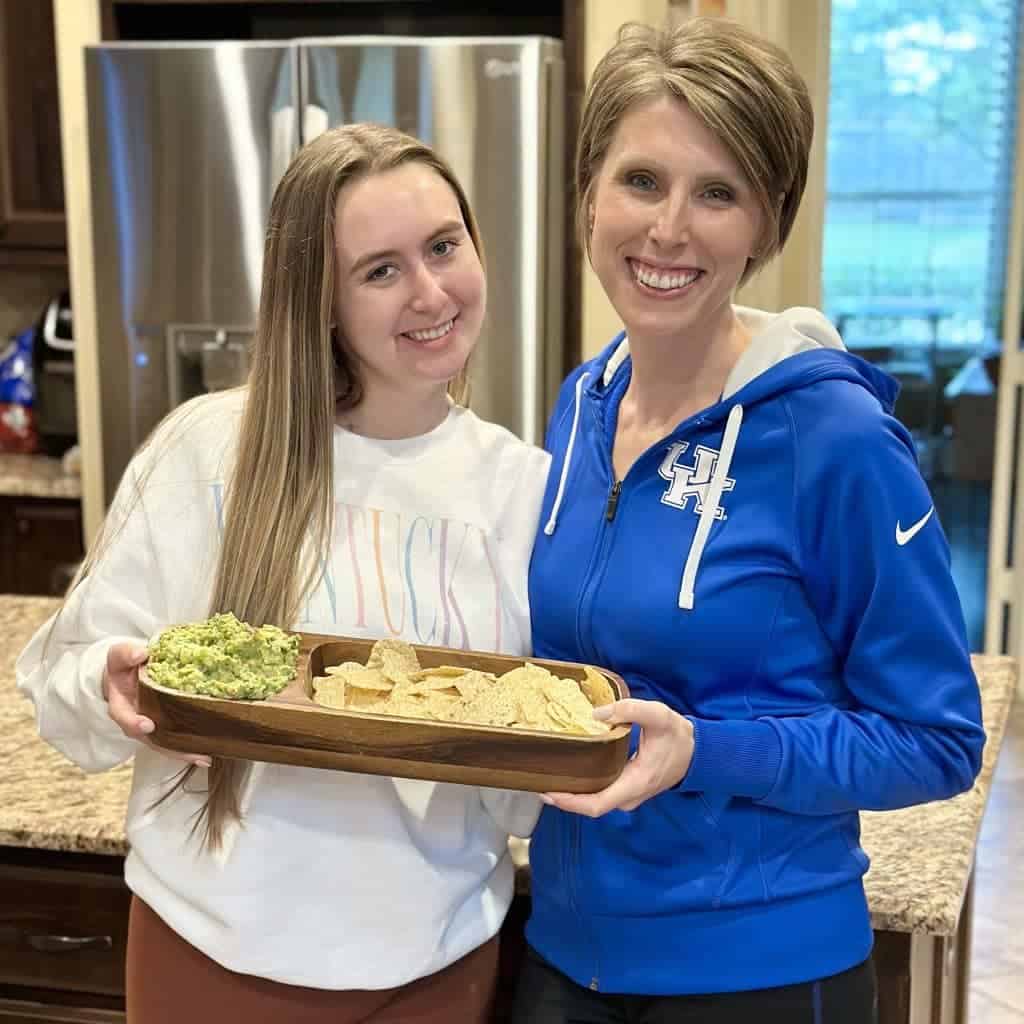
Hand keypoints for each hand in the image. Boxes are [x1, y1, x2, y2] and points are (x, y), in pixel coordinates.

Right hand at [103, 643, 211, 767]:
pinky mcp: (164, 726)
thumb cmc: (123, 665)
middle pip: (149, 739)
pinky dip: (189, 747)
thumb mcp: (120, 655)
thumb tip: (142, 654)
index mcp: (120, 704)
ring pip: (164, 744)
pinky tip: (208, 754)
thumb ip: (127, 654)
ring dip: (183, 753)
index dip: (134, 722)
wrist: (126, 674)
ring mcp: (150, 726)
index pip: (123, 716)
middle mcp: (135, 720)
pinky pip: (175, 740)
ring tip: (204, 759)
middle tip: (188, 753)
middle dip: (168, 748)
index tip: (148, 725)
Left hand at [542, 698, 693, 816]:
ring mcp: (628, 796)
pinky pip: (600, 794)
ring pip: (594, 802)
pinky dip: (583, 788)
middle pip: (590, 807)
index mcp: (635, 783)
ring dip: (572, 793)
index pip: (596, 805)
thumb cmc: (677, 736)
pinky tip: (570, 772)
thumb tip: (597, 714)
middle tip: (539, 779)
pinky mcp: (626, 790)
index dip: (569, 802)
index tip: (547, 791)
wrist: (697, 752)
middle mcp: (629, 797)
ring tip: (549, 775)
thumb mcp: (658, 715)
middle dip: (564, 797)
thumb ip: (629, 710)